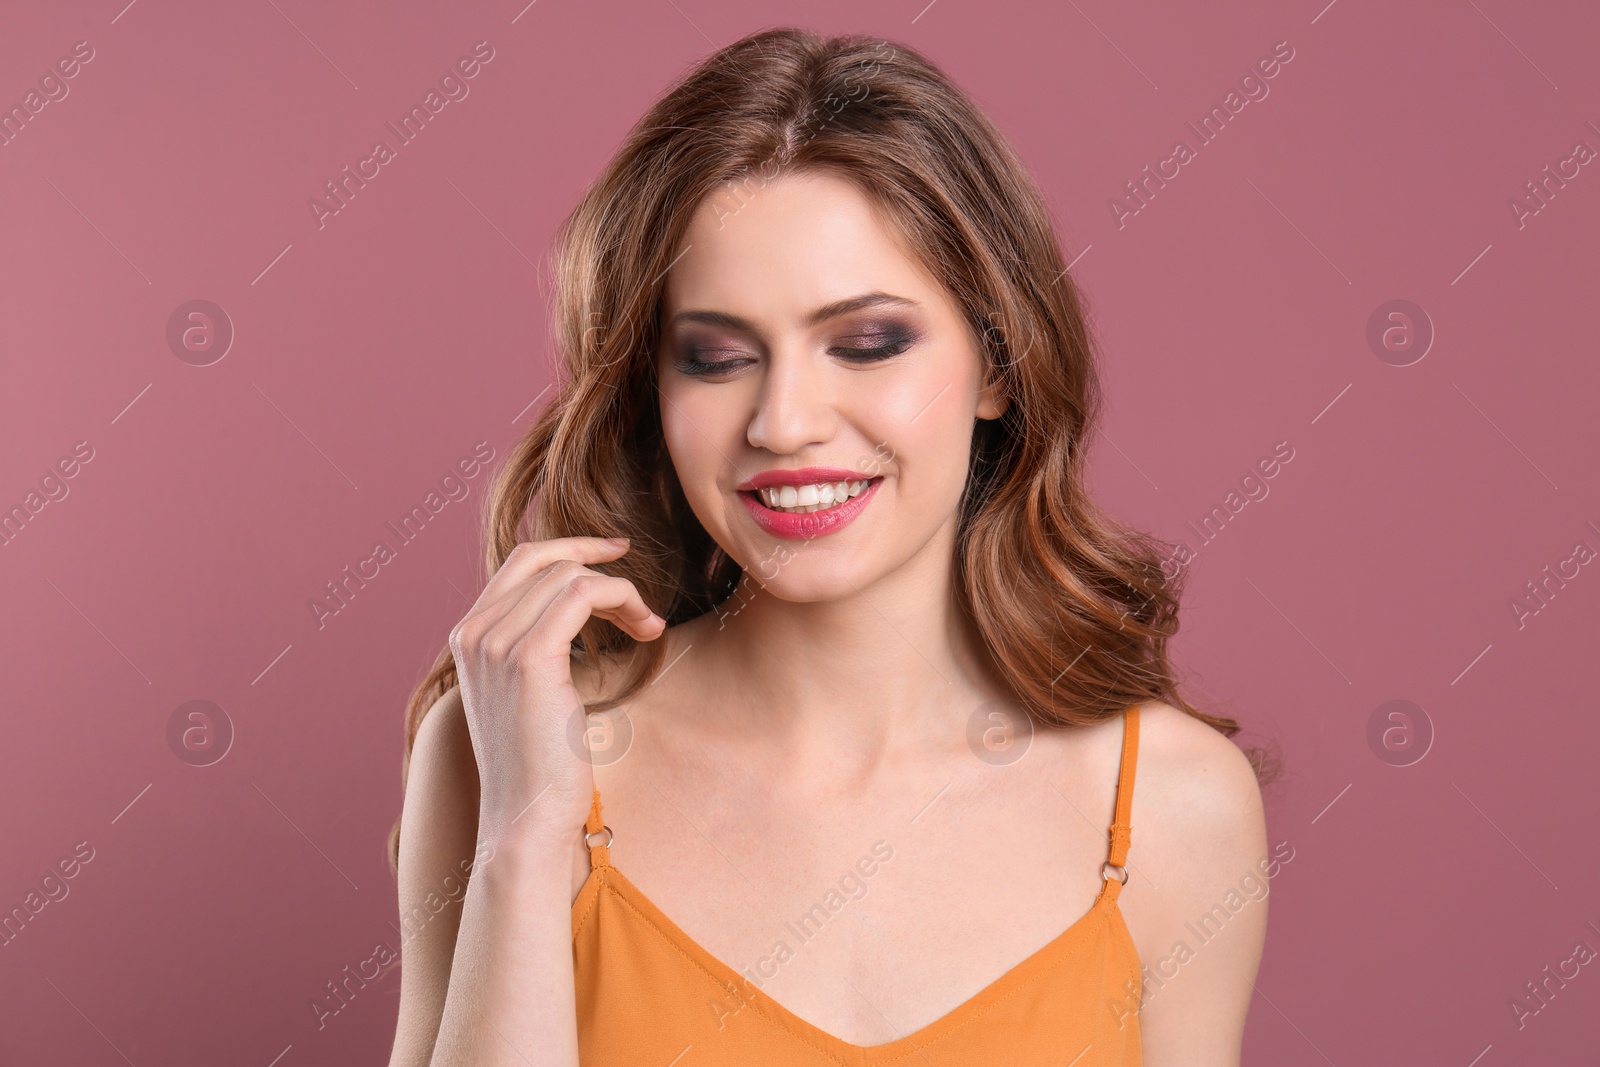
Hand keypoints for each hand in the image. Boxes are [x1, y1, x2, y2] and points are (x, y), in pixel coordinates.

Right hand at [447, 536, 664, 849]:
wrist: (526, 817)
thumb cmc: (539, 764)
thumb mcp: (529, 694)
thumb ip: (535, 647)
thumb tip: (574, 612)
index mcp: (469, 636)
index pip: (521, 561)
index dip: (572, 549)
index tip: (615, 556)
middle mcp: (474, 632)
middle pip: (545, 559)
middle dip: (601, 564)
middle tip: (640, 593)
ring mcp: (496, 643)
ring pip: (570, 576)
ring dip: (623, 593)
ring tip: (649, 628)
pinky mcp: (529, 658)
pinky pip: (584, 594)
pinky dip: (623, 599)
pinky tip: (646, 631)